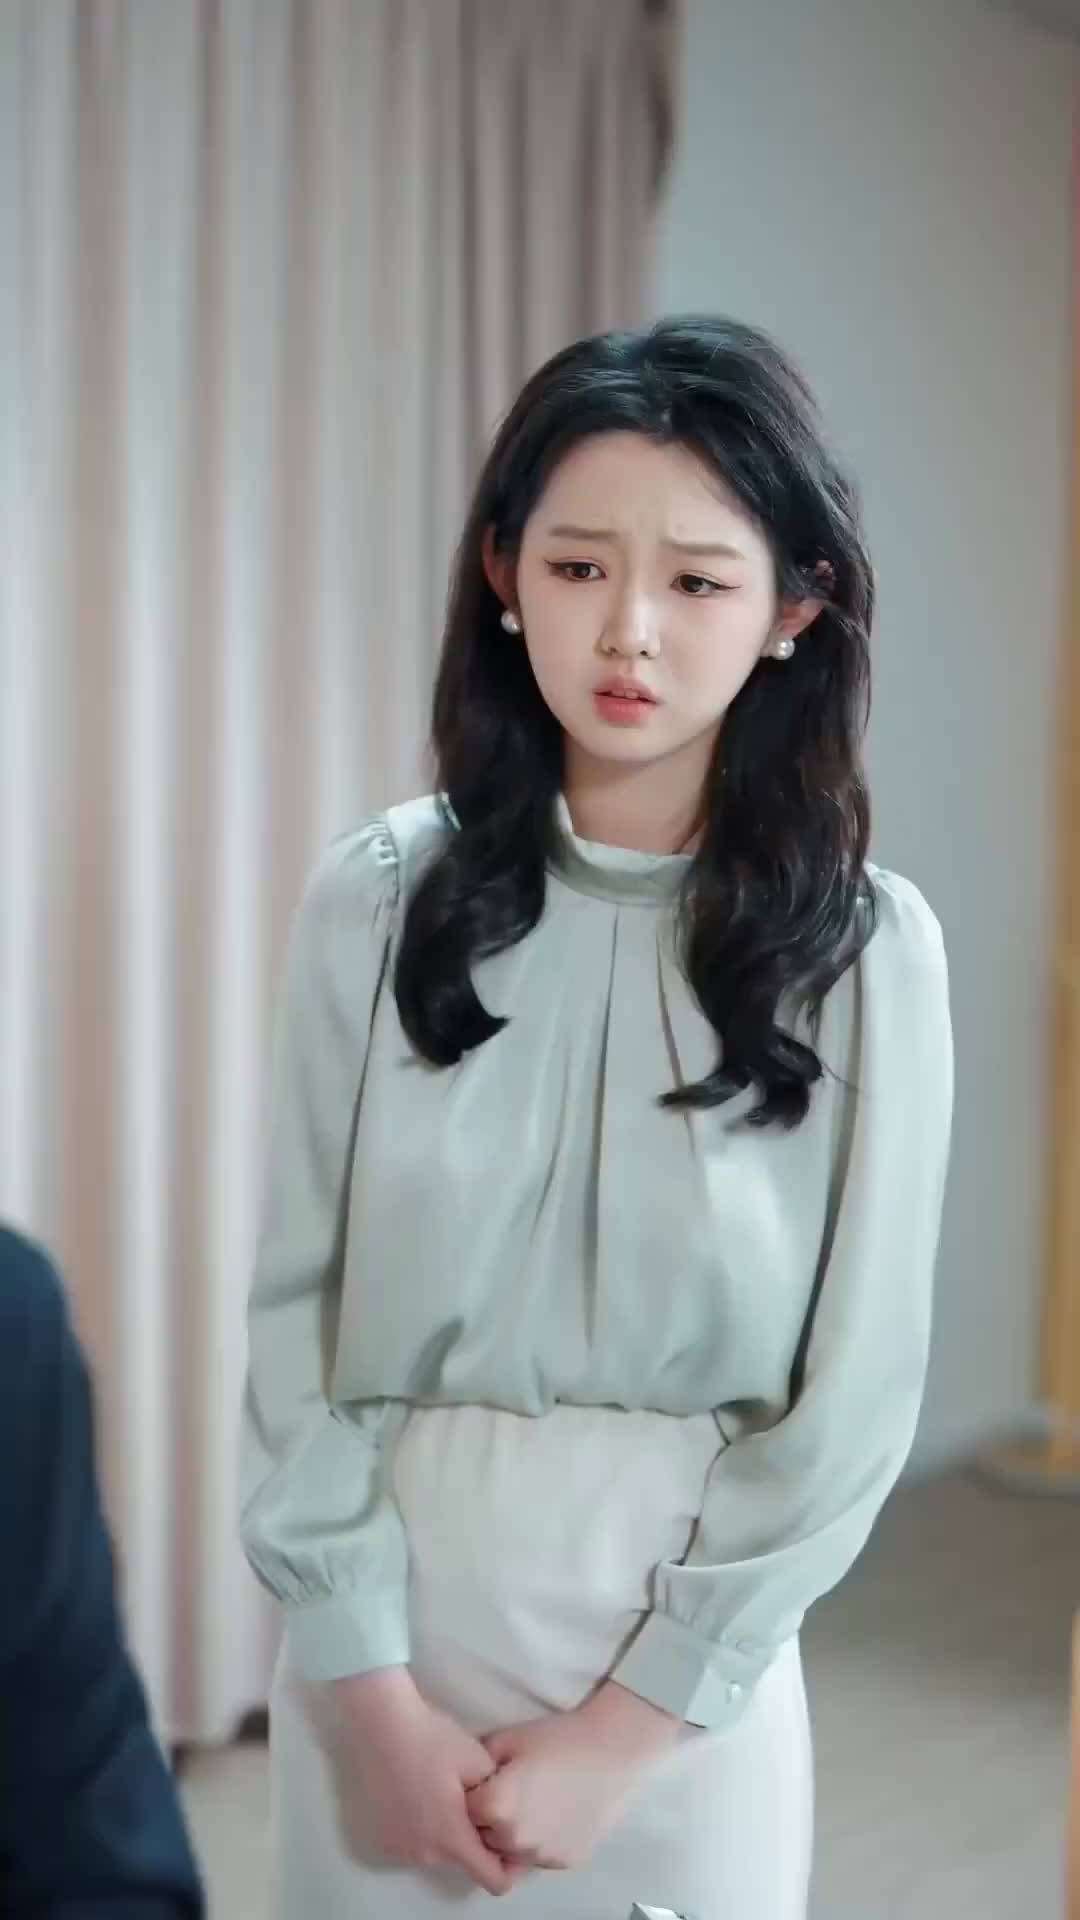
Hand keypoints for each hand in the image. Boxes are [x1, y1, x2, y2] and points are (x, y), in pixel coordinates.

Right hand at [334, 1668, 513, 1894]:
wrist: (383, 1725)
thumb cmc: (434, 1740)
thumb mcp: (479, 1762)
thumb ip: (497, 1796)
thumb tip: (503, 1813)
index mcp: (453, 1838)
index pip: (493, 1879)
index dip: (508, 1866)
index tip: (509, 1841)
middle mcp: (426, 1854)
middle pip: (462, 1859)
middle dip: (472, 1836)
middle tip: (469, 1797)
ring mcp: (400, 1849)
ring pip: (437, 1851)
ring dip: (445, 1832)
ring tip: (441, 1791)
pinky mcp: (382, 1840)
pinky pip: (414, 1844)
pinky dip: (421, 1829)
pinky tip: (417, 1795)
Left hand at [465, 1681, 681, 1872]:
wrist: (613, 1751)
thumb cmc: (559, 1738)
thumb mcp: (510, 1739)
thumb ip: (478, 1763)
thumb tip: (463, 1778)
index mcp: (496, 1806)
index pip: (465, 1811)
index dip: (475, 1794)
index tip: (489, 1781)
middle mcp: (514, 1839)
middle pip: (485, 1836)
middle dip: (491, 1818)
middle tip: (512, 1791)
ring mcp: (540, 1855)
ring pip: (511, 1852)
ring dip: (513, 1834)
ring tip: (534, 1803)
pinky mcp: (563, 1862)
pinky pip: (538, 1857)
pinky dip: (540, 1841)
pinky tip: (554, 1814)